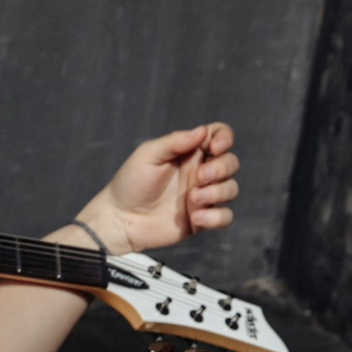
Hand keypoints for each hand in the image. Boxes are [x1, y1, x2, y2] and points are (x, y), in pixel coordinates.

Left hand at [79, 123, 237, 254]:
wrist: (120, 220)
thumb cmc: (129, 184)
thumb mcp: (148, 155)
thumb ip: (175, 141)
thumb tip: (202, 131)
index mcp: (189, 152)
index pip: (220, 136)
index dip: (225, 138)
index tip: (215, 148)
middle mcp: (199, 173)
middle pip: (231, 163)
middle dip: (221, 169)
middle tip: (199, 177)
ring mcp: (202, 196)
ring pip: (231, 189)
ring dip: (218, 193)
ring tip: (193, 199)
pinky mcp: (201, 219)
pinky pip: (225, 217)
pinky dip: (216, 217)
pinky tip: (196, 217)